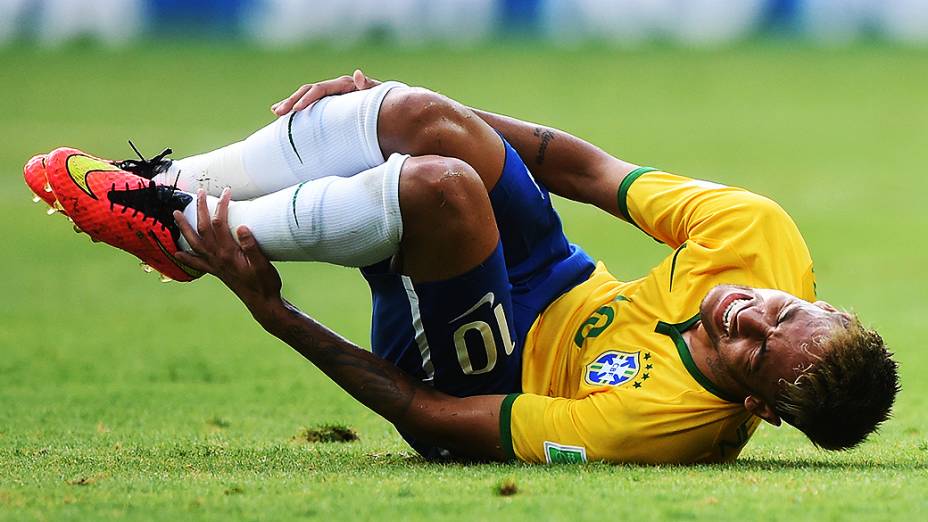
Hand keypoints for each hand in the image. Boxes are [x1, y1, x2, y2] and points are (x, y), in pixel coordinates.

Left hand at [173, 188, 283, 323]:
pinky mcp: (216, 271)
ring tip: (176, 214)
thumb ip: (252, 246)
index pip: (219, 223)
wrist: (262, 303)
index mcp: (228, 253)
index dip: (221, 205)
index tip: (227, 192)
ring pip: (194, 242)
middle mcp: (217, 258)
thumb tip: (242, 227)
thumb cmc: (265, 283)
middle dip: (200, 209)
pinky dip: (185, 256)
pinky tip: (177, 252)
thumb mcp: (263, 264)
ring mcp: (214, 265)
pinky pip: (196, 262)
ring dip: (184, 227)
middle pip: (203, 228)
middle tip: (199, 193)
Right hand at [271, 69, 381, 115]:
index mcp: (344, 85)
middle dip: (292, 101)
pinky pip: (311, 104)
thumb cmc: (384, 103)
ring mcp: (332, 94)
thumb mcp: (377, 95)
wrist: (390, 106)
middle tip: (278, 112)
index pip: (320, 89)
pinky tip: (284, 115)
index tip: (296, 110)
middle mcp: (335, 87)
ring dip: (291, 103)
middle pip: (309, 91)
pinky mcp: (331, 103)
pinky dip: (298, 107)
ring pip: (306, 96)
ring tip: (276, 111)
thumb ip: (368, 86)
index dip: (307, 99)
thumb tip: (358, 74)